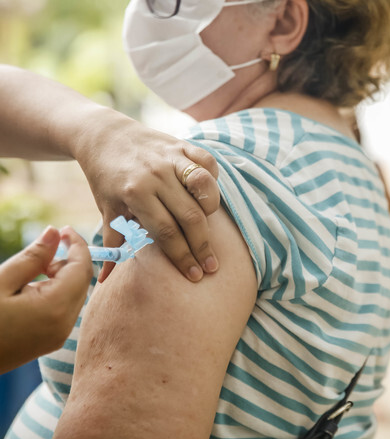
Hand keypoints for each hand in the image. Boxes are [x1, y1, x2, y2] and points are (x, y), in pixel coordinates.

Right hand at [0, 226, 91, 373]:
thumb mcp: (1, 281)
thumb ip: (33, 257)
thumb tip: (55, 232)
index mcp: (55, 308)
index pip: (83, 268)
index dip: (78, 245)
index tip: (64, 229)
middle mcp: (65, 324)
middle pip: (82, 281)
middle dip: (69, 260)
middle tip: (44, 250)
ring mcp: (60, 336)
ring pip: (75, 295)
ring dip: (62, 276)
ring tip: (32, 270)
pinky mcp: (52, 341)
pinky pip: (65, 309)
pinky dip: (57, 292)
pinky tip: (32, 289)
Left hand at [75, 116, 220, 281]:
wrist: (103, 135)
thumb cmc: (106, 178)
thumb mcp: (107, 209)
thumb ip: (113, 243)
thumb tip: (105, 280)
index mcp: (135, 193)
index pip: (166, 232)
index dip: (182, 256)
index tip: (194, 275)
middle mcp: (155, 175)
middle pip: (189, 216)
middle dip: (202, 245)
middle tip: (211, 266)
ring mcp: (171, 158)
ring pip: (203, 186)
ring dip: (211, 210)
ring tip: (209, 227)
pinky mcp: (182, 145)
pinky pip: (207, 163)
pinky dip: (213, 180)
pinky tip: (208, 196)